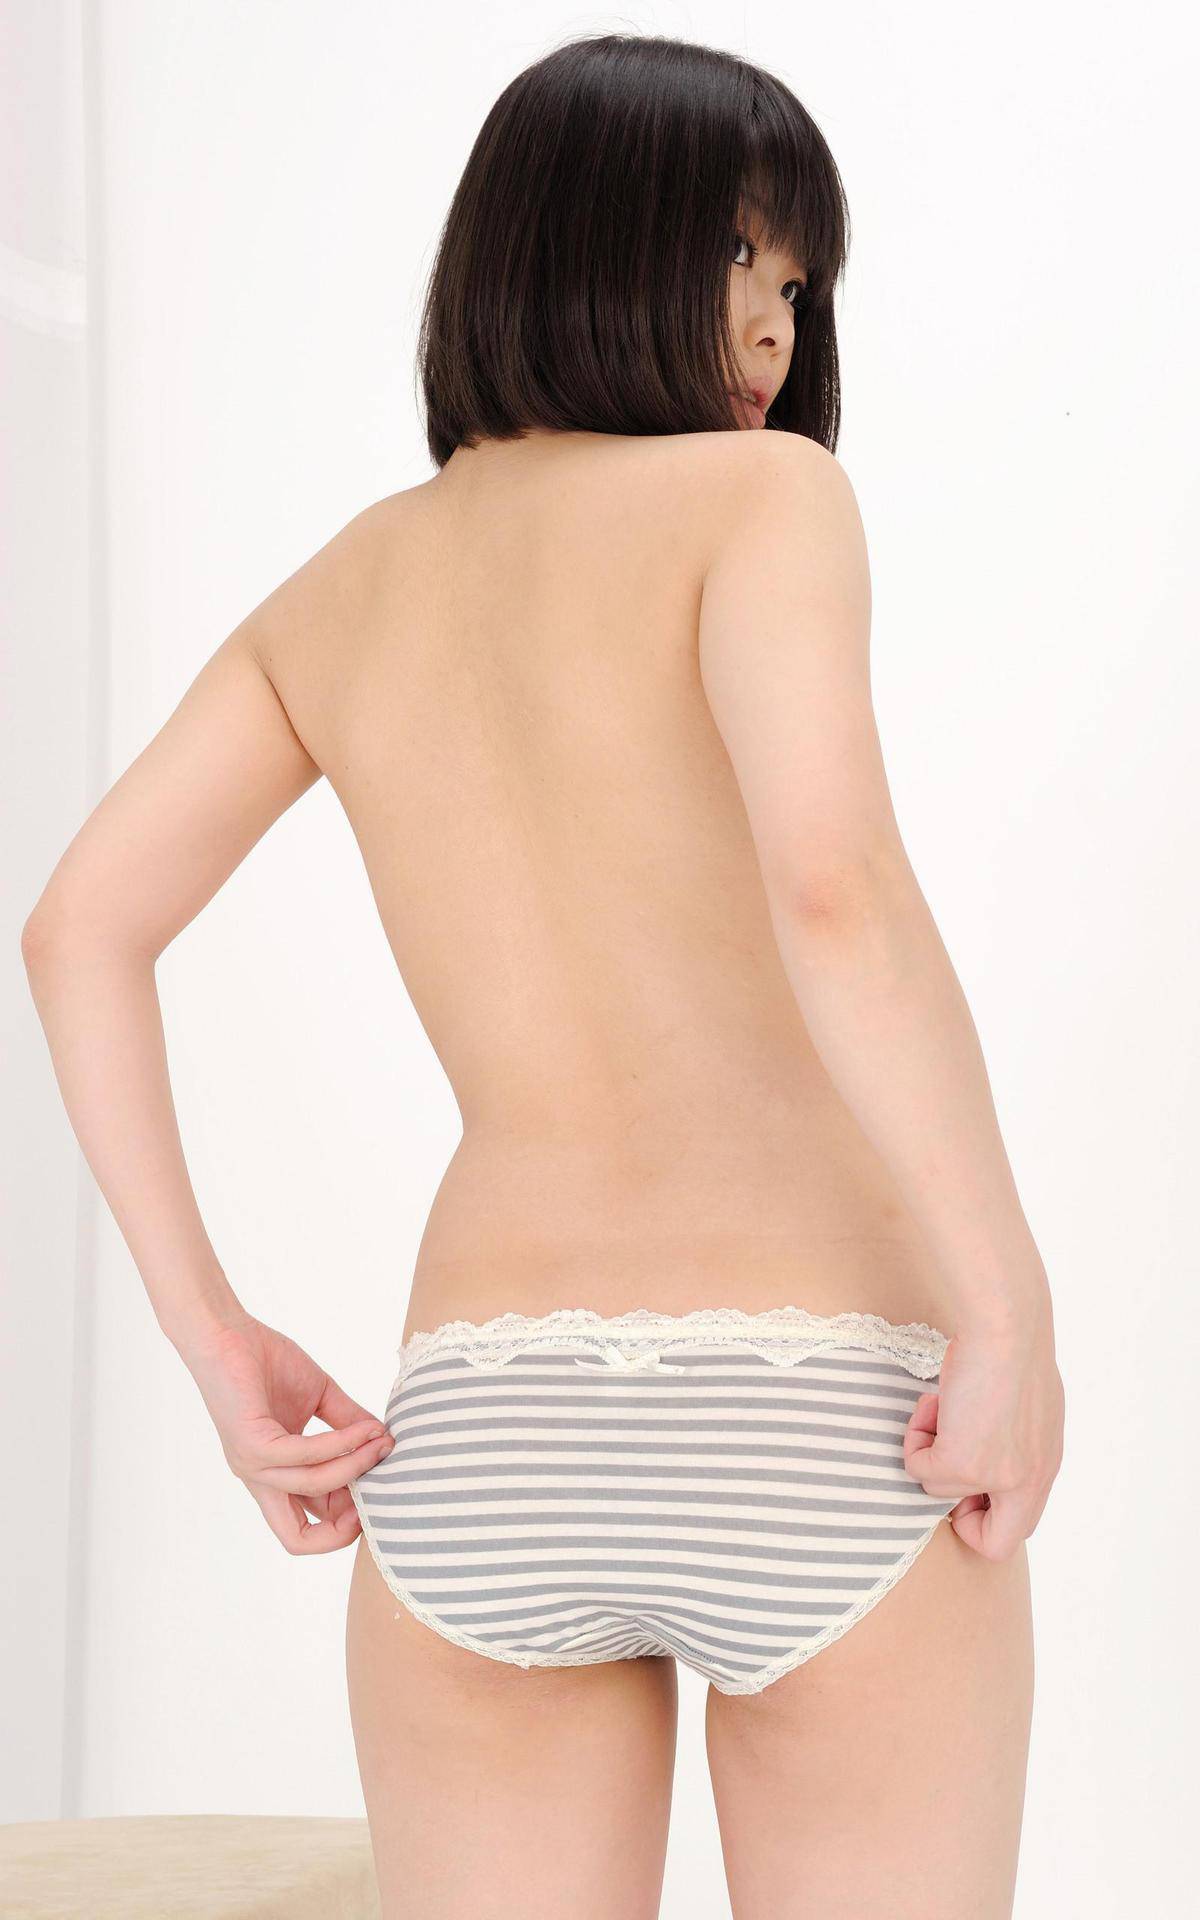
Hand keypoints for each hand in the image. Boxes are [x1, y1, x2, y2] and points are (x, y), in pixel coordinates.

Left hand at [176, 1311, 394, 1553]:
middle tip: (382, 1494)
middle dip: (345, 1529)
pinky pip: (304, 1455)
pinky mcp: (251, 1443)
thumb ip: (348, 1422)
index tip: (380, 1489)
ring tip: (381, 1441)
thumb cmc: (266, 1362)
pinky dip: (340, 1444)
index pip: (309, 1525)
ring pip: (313, 1488)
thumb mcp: (319, 1397)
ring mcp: (253, 1465)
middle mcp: (261, 1479)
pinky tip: (362, 1428)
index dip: (348, 1522)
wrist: (226, 1331)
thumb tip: (385, 1440)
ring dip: (356, 1467)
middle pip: (297, 1539)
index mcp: (275, 1476)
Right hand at [902, 1317, 1064, 1558]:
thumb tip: (986, 1446)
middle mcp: (1025, 1480)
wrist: (1005, 1328)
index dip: (983, 1512)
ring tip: (941, 1408)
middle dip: (958, 1505)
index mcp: (1043, 1468)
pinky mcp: (961, 1461)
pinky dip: (915, 1436)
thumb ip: (1014, 1443)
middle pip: (993, 1543)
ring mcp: (994, 1476)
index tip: (966, 1472)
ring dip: (930, 1449)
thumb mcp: (1028, 1411)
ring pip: (939, 1490)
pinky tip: (934, 1402)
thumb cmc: (1013, 1349)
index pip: (1017, 1530)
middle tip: (950, 1458)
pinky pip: (918, 1466)